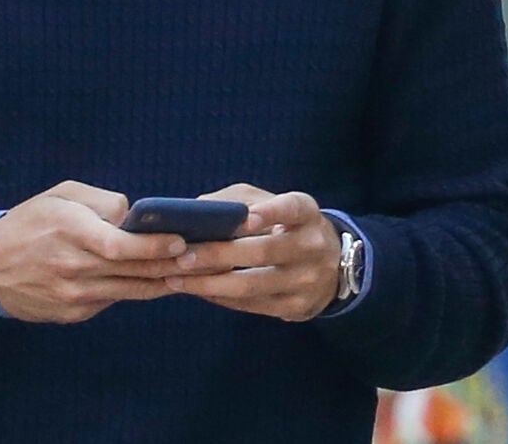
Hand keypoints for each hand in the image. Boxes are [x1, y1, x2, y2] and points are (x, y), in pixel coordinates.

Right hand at [0, 180, 188, 323]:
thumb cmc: (29, 222)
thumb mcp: (59, 196)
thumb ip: (101, 201)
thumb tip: (136, 216)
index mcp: (68, 230)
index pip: (117, 245)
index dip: (152, 246)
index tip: (180, 241)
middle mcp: (71, 266)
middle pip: (132, 270)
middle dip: (172, 264)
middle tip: (203, 256)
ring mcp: (73, 294)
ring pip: (130, 291)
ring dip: (164, 282)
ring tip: (192, 271)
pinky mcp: (73, 313)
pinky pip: (113, 301)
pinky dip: (136, 291)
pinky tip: (156, 281)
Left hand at [165, 183, 340, 321]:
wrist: (330, 264)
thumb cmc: (284, 224)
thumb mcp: (269, 203)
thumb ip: (236, 200)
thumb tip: (195, 209)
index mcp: (306, 213)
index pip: (291, 209)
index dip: (270, 213)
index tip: (246, 218)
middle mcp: (312, 246)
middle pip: (263, 252)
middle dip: (217, 255)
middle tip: (182, 256)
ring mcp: (308, 280)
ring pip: (252, 284)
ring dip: (209, 283)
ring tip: (177, 278)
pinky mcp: (298, 307)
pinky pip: (252, 305)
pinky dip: (220, 297)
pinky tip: (197, 290)